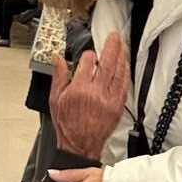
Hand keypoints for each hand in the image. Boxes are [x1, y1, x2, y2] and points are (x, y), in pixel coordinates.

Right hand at [49, 32, 128, 159]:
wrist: (80, 145)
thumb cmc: (67, 124)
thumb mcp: (56, 99)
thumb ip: (59, 76)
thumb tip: (58, 58)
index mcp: (79, 89)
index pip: (88, 62)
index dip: (89, 55)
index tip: (89, 54)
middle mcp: (96, 93)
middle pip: (107, 63)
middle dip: (112, 46)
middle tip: (114, 36)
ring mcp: (109, 100)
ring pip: (118, 72)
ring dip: (122, 57)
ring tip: (122, 46)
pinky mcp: (117, 107)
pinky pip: (124, 86)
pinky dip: (125, 73)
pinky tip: (125, 65)